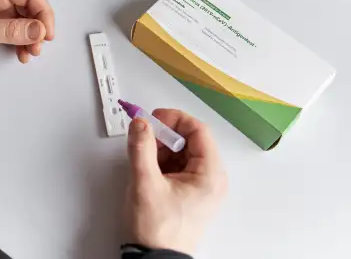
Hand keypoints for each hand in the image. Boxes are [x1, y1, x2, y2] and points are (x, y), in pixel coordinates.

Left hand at [0, 0, 54, 61]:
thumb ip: (11, 30)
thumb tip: (39, 30)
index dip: (44, 14)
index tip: (46, 34)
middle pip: (33, 8)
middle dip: (38, 28)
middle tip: (37, 47)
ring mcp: (2, 8)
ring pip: (29, 20)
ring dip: (33, 37)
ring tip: (29, 54)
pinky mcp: (0, 22)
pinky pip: (20, 29)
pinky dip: (24, 42)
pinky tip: (22, 54)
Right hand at [125, 109, 226, 255]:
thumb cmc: (158, 232)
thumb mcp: (145, 184)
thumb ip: (141, 148)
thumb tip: (140, 124)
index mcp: (210, 175)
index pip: (198, 130)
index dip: (174, 119)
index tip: (153, 118)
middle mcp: (210, 179)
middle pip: (190, 140)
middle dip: (165, 135)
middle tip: (144, 136)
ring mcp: (200, 186)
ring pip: (182, 152)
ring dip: (161, 149)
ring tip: (144, 159)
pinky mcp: (189, 193)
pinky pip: (177, 166)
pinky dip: (161, 162)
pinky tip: (148, 170)